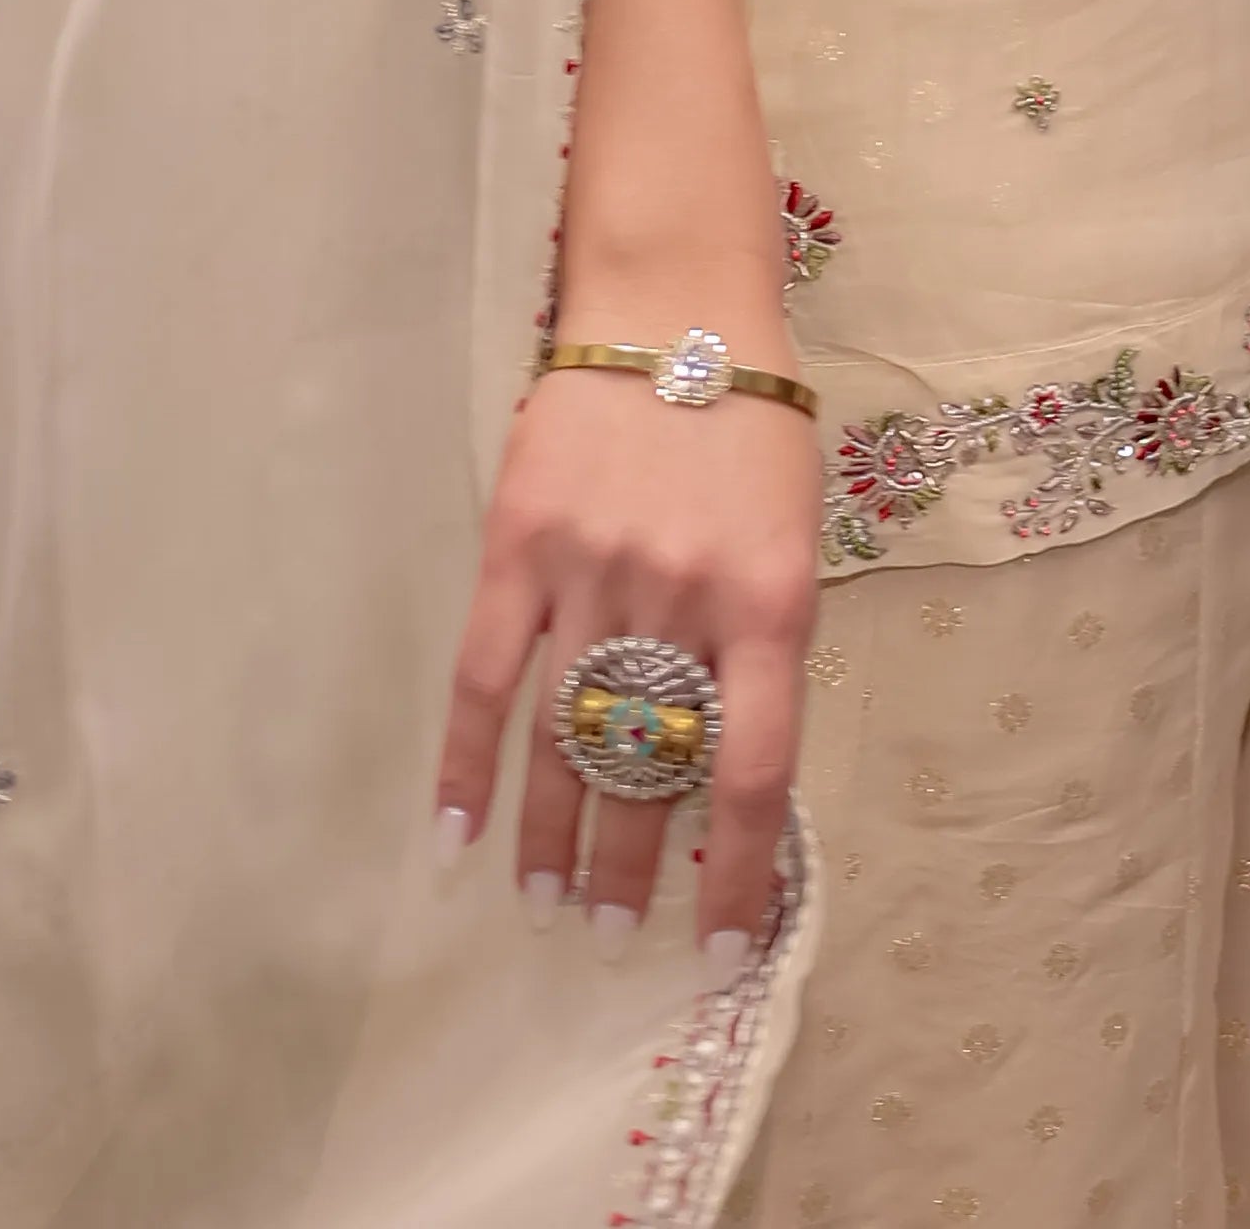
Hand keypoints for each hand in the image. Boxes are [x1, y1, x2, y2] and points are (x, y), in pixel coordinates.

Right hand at [433, 359, 825, 959]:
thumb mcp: (793, 537)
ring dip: (553, 835)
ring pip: (564, 737)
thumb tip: (729, 777)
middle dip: (632, 862)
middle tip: (615, 928)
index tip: (719, 942)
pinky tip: (456, 834)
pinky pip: (485, 676)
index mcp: (768, 600)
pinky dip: (468, 763)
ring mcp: (593, 571)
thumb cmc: (750, 429)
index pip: (753, 769)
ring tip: (549, 905)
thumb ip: (764, 647)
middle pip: (647, 764)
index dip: (735, 869)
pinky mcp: (520, 545)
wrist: (677, 307)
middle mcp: (679, 597)